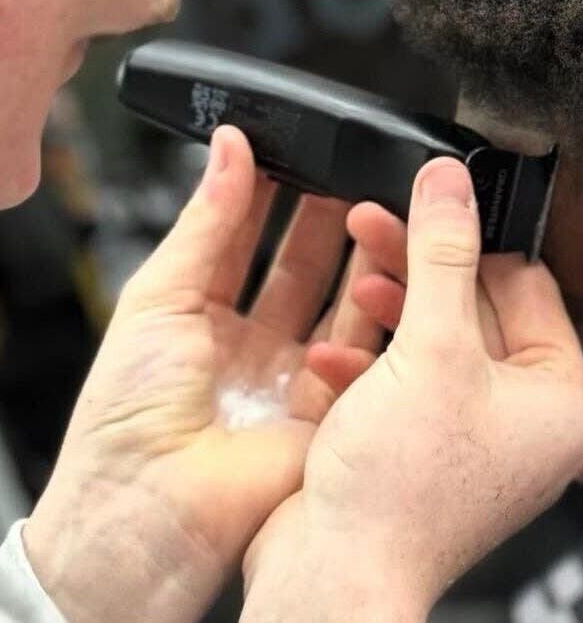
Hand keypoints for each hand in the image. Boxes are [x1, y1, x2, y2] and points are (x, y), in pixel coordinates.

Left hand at [23, 127, 381, 622]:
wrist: (153, 507)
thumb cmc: (128, 417)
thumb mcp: (159, 295)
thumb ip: (205, 220)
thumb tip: (228, 149)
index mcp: (201, 319)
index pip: (247, 241)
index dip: (273, 198)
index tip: (297, 155)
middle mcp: (254, 348)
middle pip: (304, 269)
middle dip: (328, 220)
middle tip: (351, 175)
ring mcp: (294, 379)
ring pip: (342, 304)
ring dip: (361, 257)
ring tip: (377, 210)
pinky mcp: (332, 408)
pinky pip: (364, 351)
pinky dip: (375, 312)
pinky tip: (381, 274)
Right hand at [242, 158, 582, 621]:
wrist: (334, 579)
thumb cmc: (399, 497)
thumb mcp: (431, 349)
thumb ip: (443, 256)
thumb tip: (452, 186)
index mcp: (561, 401)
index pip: (531, 288)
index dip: (478, 241)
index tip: (436, 202)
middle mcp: (527, 422)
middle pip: (480, 311)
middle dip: (423, 270)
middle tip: (381, 225)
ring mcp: (476, 438)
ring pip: (438, 343)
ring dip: (393, 310)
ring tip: (358, 276)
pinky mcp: (428, 449)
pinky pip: (409, 384)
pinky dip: (373, 364)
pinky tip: (334, 353)